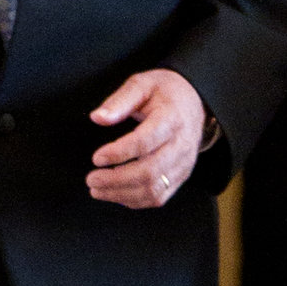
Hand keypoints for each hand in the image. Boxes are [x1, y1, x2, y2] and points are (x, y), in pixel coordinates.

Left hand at [89, 68, 209, 209]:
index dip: (119, 153)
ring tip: (97, 190)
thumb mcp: (142, 84)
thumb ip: (120, 101)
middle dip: (116, 180)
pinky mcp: (181, 176)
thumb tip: (97, 118)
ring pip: (154, 190)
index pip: (145, 142)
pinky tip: (115, 193)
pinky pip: (159, 197)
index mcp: (171, 119)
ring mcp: (183, 164)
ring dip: (122, 194)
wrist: (195, 102)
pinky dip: (134, 201)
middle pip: (149, 172)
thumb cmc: (165, 92)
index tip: (96, 158)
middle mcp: (181, 145)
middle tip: (91, 179)